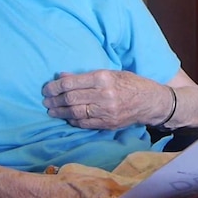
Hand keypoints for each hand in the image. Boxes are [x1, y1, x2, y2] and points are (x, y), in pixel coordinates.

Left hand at [42, 70, 169, 128]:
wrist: (150, 101)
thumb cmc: (130, 83)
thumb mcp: (109, 73)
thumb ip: (85, 76)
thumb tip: (62, 76)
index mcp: (103, 78)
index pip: (71, 83)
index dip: (55, 87)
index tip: (47, 88)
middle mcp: (104, 95)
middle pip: (71, 99)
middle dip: (55, 100)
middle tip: (46, 101)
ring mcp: (106, 111)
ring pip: (75, 113)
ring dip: (60, 112)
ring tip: (52, 110)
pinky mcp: (108, 123)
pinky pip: (84, 123)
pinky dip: (73, 121)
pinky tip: (67, 118)